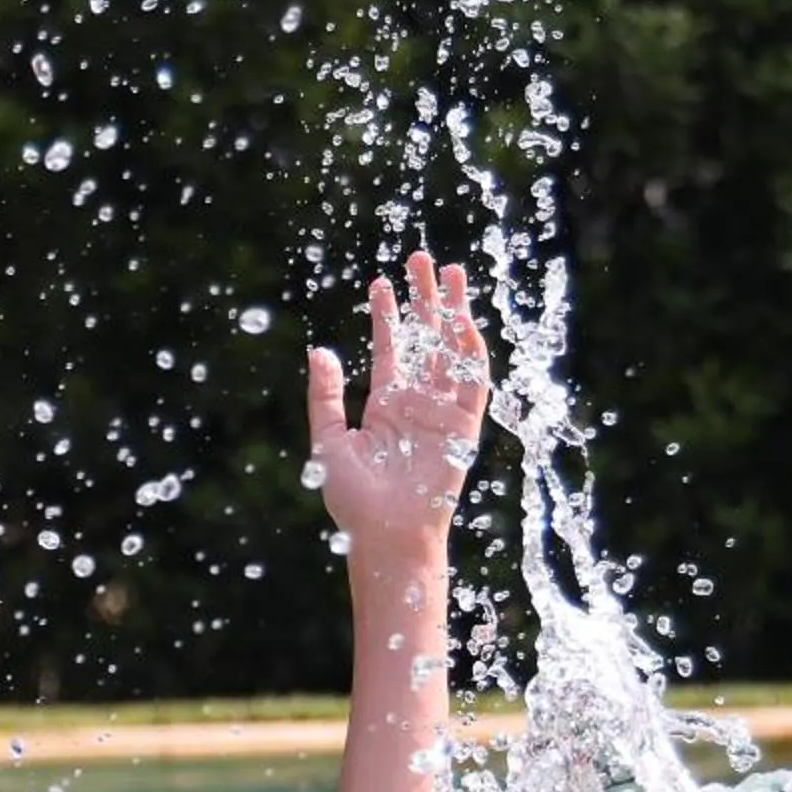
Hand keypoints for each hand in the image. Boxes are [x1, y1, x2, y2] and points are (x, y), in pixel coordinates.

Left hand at [304, 251, 491, 559]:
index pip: (391, 350)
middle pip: (425, 339)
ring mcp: (443, 411)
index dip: (387, 316)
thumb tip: (318, 350)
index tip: (381, 282)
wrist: (387, 533)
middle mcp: (418, 404)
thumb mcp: (329, 440)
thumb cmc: (354, 499)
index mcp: (387, 407)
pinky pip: (473, 380)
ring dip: (451, 311)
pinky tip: (461, 318)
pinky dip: (470, 350)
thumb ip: (325, 395)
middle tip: (421, 258)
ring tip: (450, 272)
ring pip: (451, 349)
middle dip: (424, 299)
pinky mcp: (464, 425)